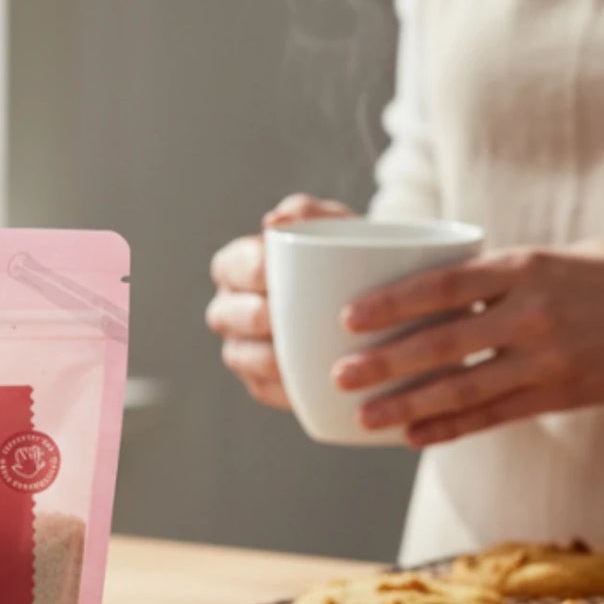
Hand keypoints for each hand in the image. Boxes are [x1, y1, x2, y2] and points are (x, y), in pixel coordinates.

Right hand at [206, 194, 353, 407]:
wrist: (378, 303)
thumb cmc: (349, 255)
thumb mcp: (337, 226)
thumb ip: (309, 213)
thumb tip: (273, 221)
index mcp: (239, 267)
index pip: (230, 266)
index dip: (248, 270)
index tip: (278, 271)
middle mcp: (232, 309)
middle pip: (225, 316)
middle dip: (252, 316)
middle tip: (284, 315)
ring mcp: (243, 348)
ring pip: (239, 356)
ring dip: (266, 357)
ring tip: (299, 352)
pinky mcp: (263, 383)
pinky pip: (264, 390)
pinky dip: (283, 388)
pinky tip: (308, 382)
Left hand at [330, 243, 603, 446]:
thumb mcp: (552, 259)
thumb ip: (495, 276)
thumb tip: (426, 289)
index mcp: (525, 267)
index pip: (444, 284)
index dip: (392, 302)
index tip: (347, 317)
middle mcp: (534, 313)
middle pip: (443, 342)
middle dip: (385, 362)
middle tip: (339, 375)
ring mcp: (549, 359)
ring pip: (464, 388)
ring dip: (408, 405)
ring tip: (365, 417)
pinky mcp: (562, 394)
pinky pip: (495, 415)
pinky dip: (451, 428)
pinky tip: (414, 436)